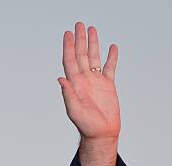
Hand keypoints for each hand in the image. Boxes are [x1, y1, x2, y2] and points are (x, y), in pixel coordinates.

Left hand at [59, 22, 119, 165]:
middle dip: (79, 40)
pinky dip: (111, 57)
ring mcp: (96, 82)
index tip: (68, 34)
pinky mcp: (108, 86)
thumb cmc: (87, 126)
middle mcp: (84, 81)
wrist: (102, 134)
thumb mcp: (75, 111)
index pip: (70, 62)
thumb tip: (60, 79)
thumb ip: (68, 95)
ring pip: (93, 58)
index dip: (68, 47)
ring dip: (93, 44)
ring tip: (92, 29)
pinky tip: (111, 47)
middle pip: (80, 55)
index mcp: (75, 85)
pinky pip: (110, 68)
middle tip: (79, 25)